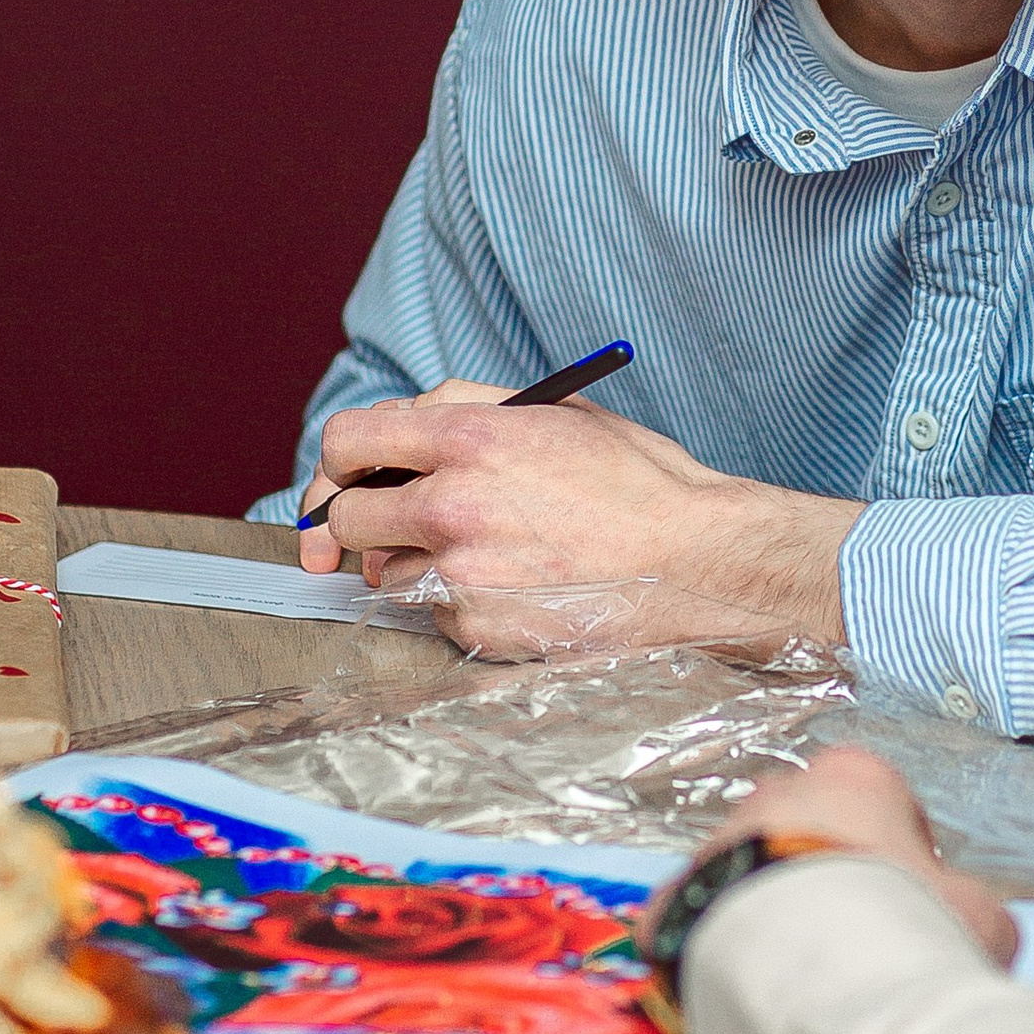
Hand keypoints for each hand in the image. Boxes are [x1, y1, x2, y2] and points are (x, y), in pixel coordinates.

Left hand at [307, 383, 859, 656]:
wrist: (693, 562)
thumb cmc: (634, 482)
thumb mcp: (554, 411)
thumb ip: (465, 406)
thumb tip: (398, 426)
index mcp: (469, 436)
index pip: (348, 441)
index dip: (340, 461)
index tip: (348, 476)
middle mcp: (451, 503)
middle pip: (346, 516)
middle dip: (363, 519)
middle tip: (395, 523)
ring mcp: (459, 572)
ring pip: (385, 571)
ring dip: (416, 564)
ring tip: (489, 553)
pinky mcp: (474, 626)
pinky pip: (431, 613)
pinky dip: (456, 602)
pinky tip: (514, 587)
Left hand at [643, 750, 1019, 968]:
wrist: (805, 985)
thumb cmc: (901, 931)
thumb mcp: (981, 919)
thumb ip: (970, 909)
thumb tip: (968, 925)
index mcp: (854, 778)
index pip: (883, 797)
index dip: (903, 853)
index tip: (909, 905)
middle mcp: (773, 796)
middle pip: (804, 829)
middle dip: (823, 876)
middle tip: (848, 944)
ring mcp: (711, 846)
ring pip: (744, 876)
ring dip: (768, 917)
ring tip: (799, 984)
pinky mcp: (666, 907)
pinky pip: (698, 928)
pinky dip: (718, 958)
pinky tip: (748, 1002)